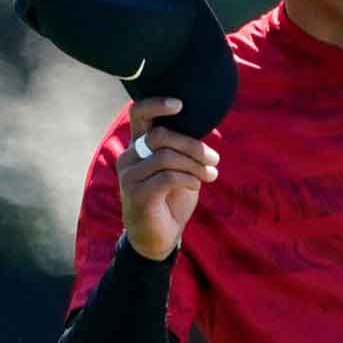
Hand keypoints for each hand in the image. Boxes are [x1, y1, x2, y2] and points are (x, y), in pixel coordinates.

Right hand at [116, 98, 220, 260]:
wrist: (158, 238)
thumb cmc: (170, 200)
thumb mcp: (178, 169)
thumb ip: (181, 148)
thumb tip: (203, 125)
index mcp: (138, 147)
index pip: (138, 114)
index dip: (157, 104)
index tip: (180, 104)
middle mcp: (128, 158)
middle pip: (160, 136)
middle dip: (192, 145)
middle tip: (214, 159)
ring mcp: (129, 176)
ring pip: (166, 156)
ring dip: (195, 165)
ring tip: (210, 175)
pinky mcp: (137, 194)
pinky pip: (168, 177)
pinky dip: (188, 179)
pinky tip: (195, 185)